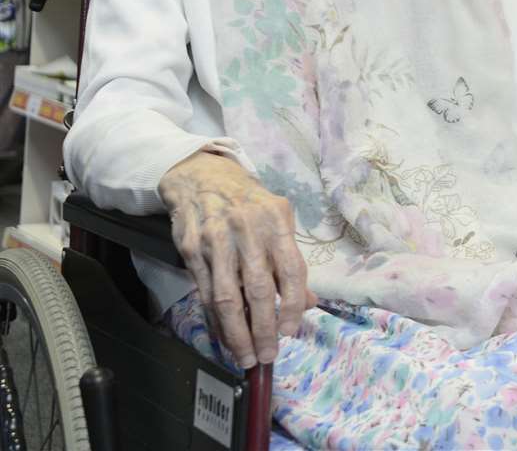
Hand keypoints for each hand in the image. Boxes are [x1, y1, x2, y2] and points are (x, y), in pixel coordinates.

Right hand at [158, 150, 316, 367]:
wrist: (202, 177)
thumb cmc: (249, 203)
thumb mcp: (279, 221)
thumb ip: (291, 261)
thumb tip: (308, 302)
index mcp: (276, 221)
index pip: (291, 270)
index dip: (292, 304)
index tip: (290, 331)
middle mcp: (247, 230)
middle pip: (257, 289)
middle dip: (263, 329)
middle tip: (268, 355)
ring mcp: (216, 241)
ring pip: (227, 298)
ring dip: (237, 333)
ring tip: (246, 356)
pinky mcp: (190, 250)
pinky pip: (205, 293)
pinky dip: (215, 320)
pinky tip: (224, 337)